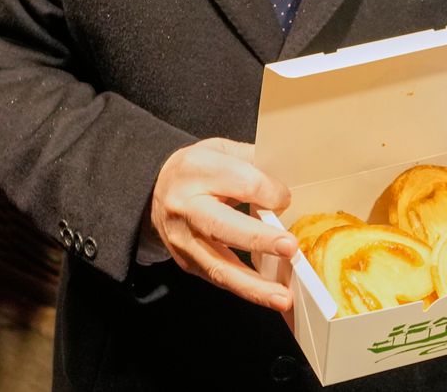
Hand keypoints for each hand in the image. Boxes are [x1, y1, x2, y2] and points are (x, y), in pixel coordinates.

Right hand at [148, 138, 296, 311]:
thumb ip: (254, 164)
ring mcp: (183, 239)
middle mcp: (185, 206)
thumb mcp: (222, 150)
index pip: (241, 183)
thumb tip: (289, 188)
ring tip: (282, 297)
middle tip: (290, 248)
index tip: (286, 198)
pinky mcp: (186, 262)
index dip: (270, 192)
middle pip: (222, 225)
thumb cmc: (199, 169)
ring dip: (254, 286)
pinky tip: (269, 295)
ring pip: (218, 266)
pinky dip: (246, 289)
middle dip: (259, 239)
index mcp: (196, 169)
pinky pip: (218, 279)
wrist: (156, 189)